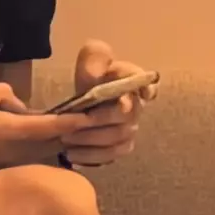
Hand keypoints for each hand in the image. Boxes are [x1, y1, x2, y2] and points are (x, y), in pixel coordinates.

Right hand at [0, 82, 94, 180]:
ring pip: (45, 151)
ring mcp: (10, 163)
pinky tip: (52, 140)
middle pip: (53, 142)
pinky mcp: (4, 170)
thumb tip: (18, 104)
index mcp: (7, 129)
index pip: (46, 126)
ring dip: (62, 141)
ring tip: (81, 129)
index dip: (70, 121)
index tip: (90, 116)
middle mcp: (14, 150)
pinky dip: (46, 148)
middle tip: (97, 120)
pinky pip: (33, 157)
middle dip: (74, 132)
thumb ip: (0, 93)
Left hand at [62, 39, 152, 166]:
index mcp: (134, 81)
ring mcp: (130, 130)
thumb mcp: (91, 59)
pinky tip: (71, 154)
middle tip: (73, 122)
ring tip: (66, 139)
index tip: (134, 96)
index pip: (148, 86)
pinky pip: (110, 156)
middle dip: (98, 121)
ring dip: (90, 141)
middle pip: (126, 118)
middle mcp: (137, 107)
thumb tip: (97, 75)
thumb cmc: (92, 76)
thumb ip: (95, 58)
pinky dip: (89, 156)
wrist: (84, 100)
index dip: (146, 91)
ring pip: (117, 140)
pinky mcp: (120, 148)